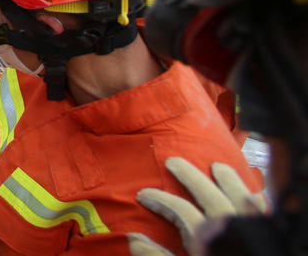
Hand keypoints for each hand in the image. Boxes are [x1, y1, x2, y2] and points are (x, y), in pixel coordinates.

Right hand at [127, 157, 267, 255]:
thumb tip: (134, 239)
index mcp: (206, 236)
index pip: (177, 208)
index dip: (158, 199)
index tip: (143, 194)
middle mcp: (229, 226)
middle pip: (207, 192)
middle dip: (189, 175)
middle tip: (173, 161)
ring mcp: (251, 229)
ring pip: (239, 195)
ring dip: (226, 179)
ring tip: (216, 167)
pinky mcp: (265, 236)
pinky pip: (261, 210)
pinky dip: (254, 198)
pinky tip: (251, 193)